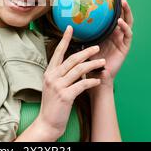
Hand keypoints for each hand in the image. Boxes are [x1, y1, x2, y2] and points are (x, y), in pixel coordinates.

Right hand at [35, 25, 105, 139]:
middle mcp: (52, 76)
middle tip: (97, 47)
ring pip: (79, 70)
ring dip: (93, 65)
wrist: (47, 122)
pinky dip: (92, 81)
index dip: (65, 39)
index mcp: (49, 72)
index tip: (70, 27)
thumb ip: (61, 74)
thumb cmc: (53, 104)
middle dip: (86, 52)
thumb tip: (73, 63)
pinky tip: (98, 80)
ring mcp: (58, 86)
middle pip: (72, 59)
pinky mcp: (66, 96)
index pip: (58, 52)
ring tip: (102, 62)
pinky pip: (82, 85)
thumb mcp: (53, 85)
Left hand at [87, 0, 133, 85]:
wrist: (93, 78)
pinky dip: (124, 27)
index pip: (110, 12)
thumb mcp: (81, 42)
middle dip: (121, 1)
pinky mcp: (125, 48)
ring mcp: (122, 40)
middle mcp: (116, 33)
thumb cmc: (86, 61)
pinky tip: (119, 21)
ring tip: (123, 2)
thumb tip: (65, 18)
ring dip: (126, 11)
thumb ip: (79, 31)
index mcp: (107, 31)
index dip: (110, 1)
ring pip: (127, 21)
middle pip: (121, 13)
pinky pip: (127, 35)